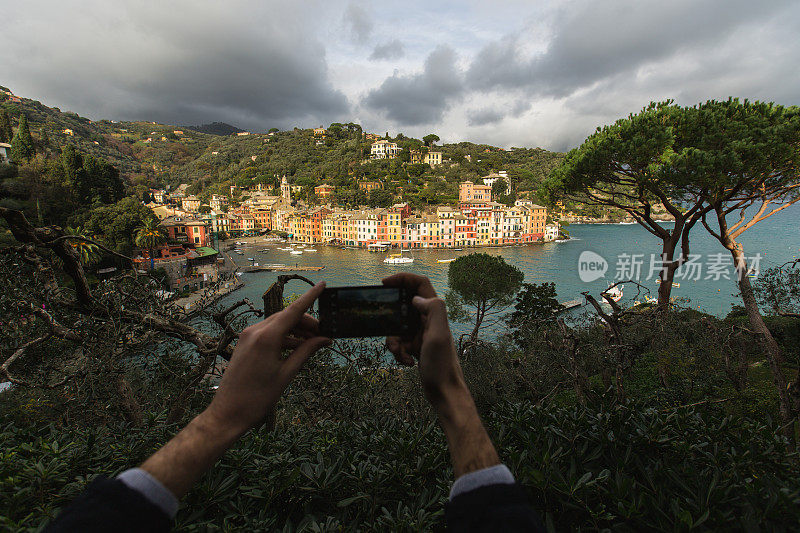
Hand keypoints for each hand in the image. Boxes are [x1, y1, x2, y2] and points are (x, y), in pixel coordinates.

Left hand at [204, 281, 330, 435]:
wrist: (228, 413)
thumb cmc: (257, 398)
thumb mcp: (286, 374)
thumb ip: (306, 352)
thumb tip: (324, 339)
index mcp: (266, 337)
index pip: (293, 310)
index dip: (310, 297)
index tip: (322, 285)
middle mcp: (255, 331)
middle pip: (287, 317)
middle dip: (307, 322)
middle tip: (324, 334)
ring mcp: (248, 336)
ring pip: (278, 325)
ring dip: (296, 330)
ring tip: (313, 342)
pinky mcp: (245, 343)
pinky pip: (268, 333)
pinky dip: (284, 337)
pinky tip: (296, 347)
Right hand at [382, 273, 466, 405]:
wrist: (443, 392)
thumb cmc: (443, 364)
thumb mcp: (439, 334)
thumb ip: (434, 309)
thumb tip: (416, 298)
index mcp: (435, 312)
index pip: (420, 284)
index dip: (403, 279)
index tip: (384, 283)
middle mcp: (428, 319)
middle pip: (403, 306)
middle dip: (391, 317)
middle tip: (384, 324)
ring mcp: (421, 333)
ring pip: (397, 326)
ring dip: (393, 340)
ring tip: (400, 353)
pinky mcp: (415, 346)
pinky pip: (398, 342)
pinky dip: (398, 352)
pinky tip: (407, 362)